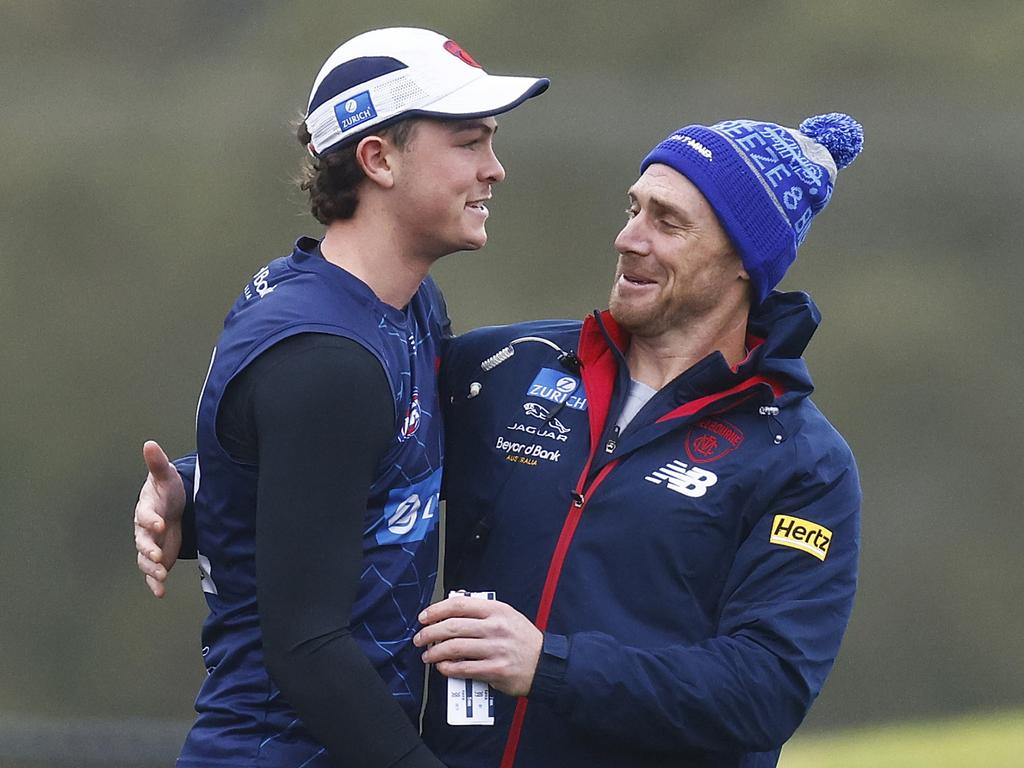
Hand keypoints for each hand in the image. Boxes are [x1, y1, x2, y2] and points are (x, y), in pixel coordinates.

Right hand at [134, 440, 185, 597]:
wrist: (171, 505)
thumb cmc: (167, 489)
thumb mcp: (166, 476)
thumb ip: (157, 464)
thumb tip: (150, 444)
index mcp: (146, 509)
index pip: (144, 515)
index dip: (150, 520)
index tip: (158, 524)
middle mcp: (144, 529)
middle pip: (142, 541)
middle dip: (149, 549)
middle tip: (158, 556)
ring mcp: (150, 544)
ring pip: (145, 560)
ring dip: (152, 569)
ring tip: (161, 577)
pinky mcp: (158, 556)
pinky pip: (152, 571)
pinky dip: (154, 582)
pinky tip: (160, 592)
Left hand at [414, 596, 542, 696]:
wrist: (545, 664)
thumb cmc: (523, 640)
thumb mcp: (508, 616)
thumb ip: (483, 613)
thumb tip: (452, 614)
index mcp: (497, 610)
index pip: (459, 605)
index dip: (436, 610)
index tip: (424, 617)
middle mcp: (495, 627)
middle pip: (451, 627)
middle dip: (429, 632)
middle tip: (420, 638)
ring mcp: (495, 649)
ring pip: (453, 648)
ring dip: (434, 652)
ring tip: (427, 655)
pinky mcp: (494, 670)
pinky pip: (463, 668)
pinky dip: (447, 668)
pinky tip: (442, 667)